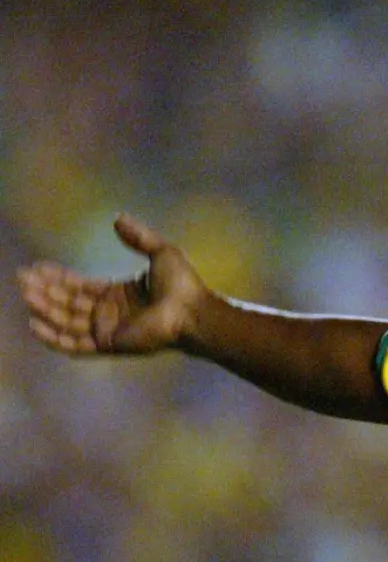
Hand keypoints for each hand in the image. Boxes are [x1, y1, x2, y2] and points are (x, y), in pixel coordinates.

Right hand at [17, 214, 208, 354]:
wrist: (192, 309)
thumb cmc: (181, 284)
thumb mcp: (160, 251)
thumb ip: (138, 237)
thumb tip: (117, 218)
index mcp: (119, 294)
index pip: (80, 286)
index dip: (58, 277)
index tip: (37, 267)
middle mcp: (109, 313)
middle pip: (68, 301)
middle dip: (45, 290)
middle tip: (22, 277)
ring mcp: (108, 330)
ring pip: (67, 320)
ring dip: (45, 308)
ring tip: (25, 293)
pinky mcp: (108, 344)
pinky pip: (75, 343)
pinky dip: (54, 337)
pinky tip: (34, 324)